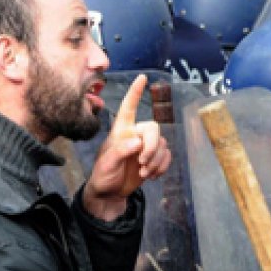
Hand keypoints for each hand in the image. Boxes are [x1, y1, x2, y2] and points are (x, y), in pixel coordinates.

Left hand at [83, 75, 171, 219]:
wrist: (110, 193)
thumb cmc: (103, 176)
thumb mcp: (106, 164)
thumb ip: (120, 151)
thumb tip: (137, 143)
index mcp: (121, 131)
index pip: (128, 107)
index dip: (135, 92)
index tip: (142, 77)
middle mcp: (135, 134)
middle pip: (153, 128)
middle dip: (151, 147)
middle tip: (142, 163)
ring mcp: (145, 146)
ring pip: (162, 144)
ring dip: (156, 161)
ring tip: (143, 173)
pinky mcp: (154, 159)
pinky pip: (167, 156)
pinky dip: (162, 166)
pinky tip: (151, 175)